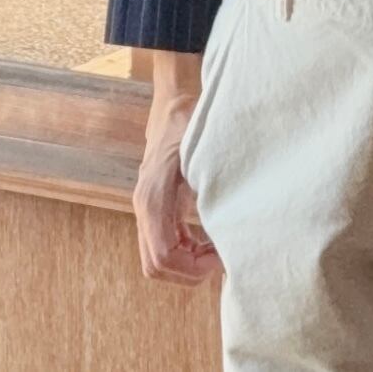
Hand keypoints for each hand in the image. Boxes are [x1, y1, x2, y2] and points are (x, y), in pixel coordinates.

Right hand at [132, 53, 223, 284]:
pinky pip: (163, 243)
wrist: (175, 99)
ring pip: (156, 259)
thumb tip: (228, 219)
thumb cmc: (192, 121)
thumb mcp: (203, 151)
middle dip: (188, 273)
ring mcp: (146, 207)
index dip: (191, 267)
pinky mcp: (155, 205)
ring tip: (217, 253)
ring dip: (185, 264)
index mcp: (152, 197)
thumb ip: (208, 185)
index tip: (221, 257)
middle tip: (221, 261)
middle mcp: (144, 207)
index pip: (162, 256)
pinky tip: (207, 242)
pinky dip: (183, 252)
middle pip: (155, 266)